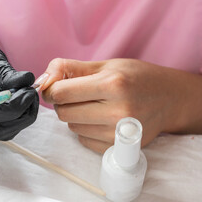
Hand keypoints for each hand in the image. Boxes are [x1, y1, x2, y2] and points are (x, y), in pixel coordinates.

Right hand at [0, 24, 38, 139]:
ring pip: (0, 133)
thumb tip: (27, 82)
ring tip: (27, 95)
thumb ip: (4, 72)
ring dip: (20, 118)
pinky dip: (13, 119)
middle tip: (32, 93)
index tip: (29, 91)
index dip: (13, 106)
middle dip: (21, 115)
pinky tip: (18, 101)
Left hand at [41, 58, 201, 152]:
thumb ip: (68, 68)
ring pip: (72, 127)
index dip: (51, 90)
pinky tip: (99, 119)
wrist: (170, 99)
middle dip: (62, 103)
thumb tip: (42, 81)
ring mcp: (119, 133)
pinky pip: (83, 140)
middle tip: (75, 95)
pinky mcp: (120, 147)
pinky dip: (85, 130)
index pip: (61, 93)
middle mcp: (117, 111)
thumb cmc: (137, 78)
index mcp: (112, 85)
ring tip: (93, 106)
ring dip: (74, 116)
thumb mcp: (105, 65)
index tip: (55, 87)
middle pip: (63, 113)